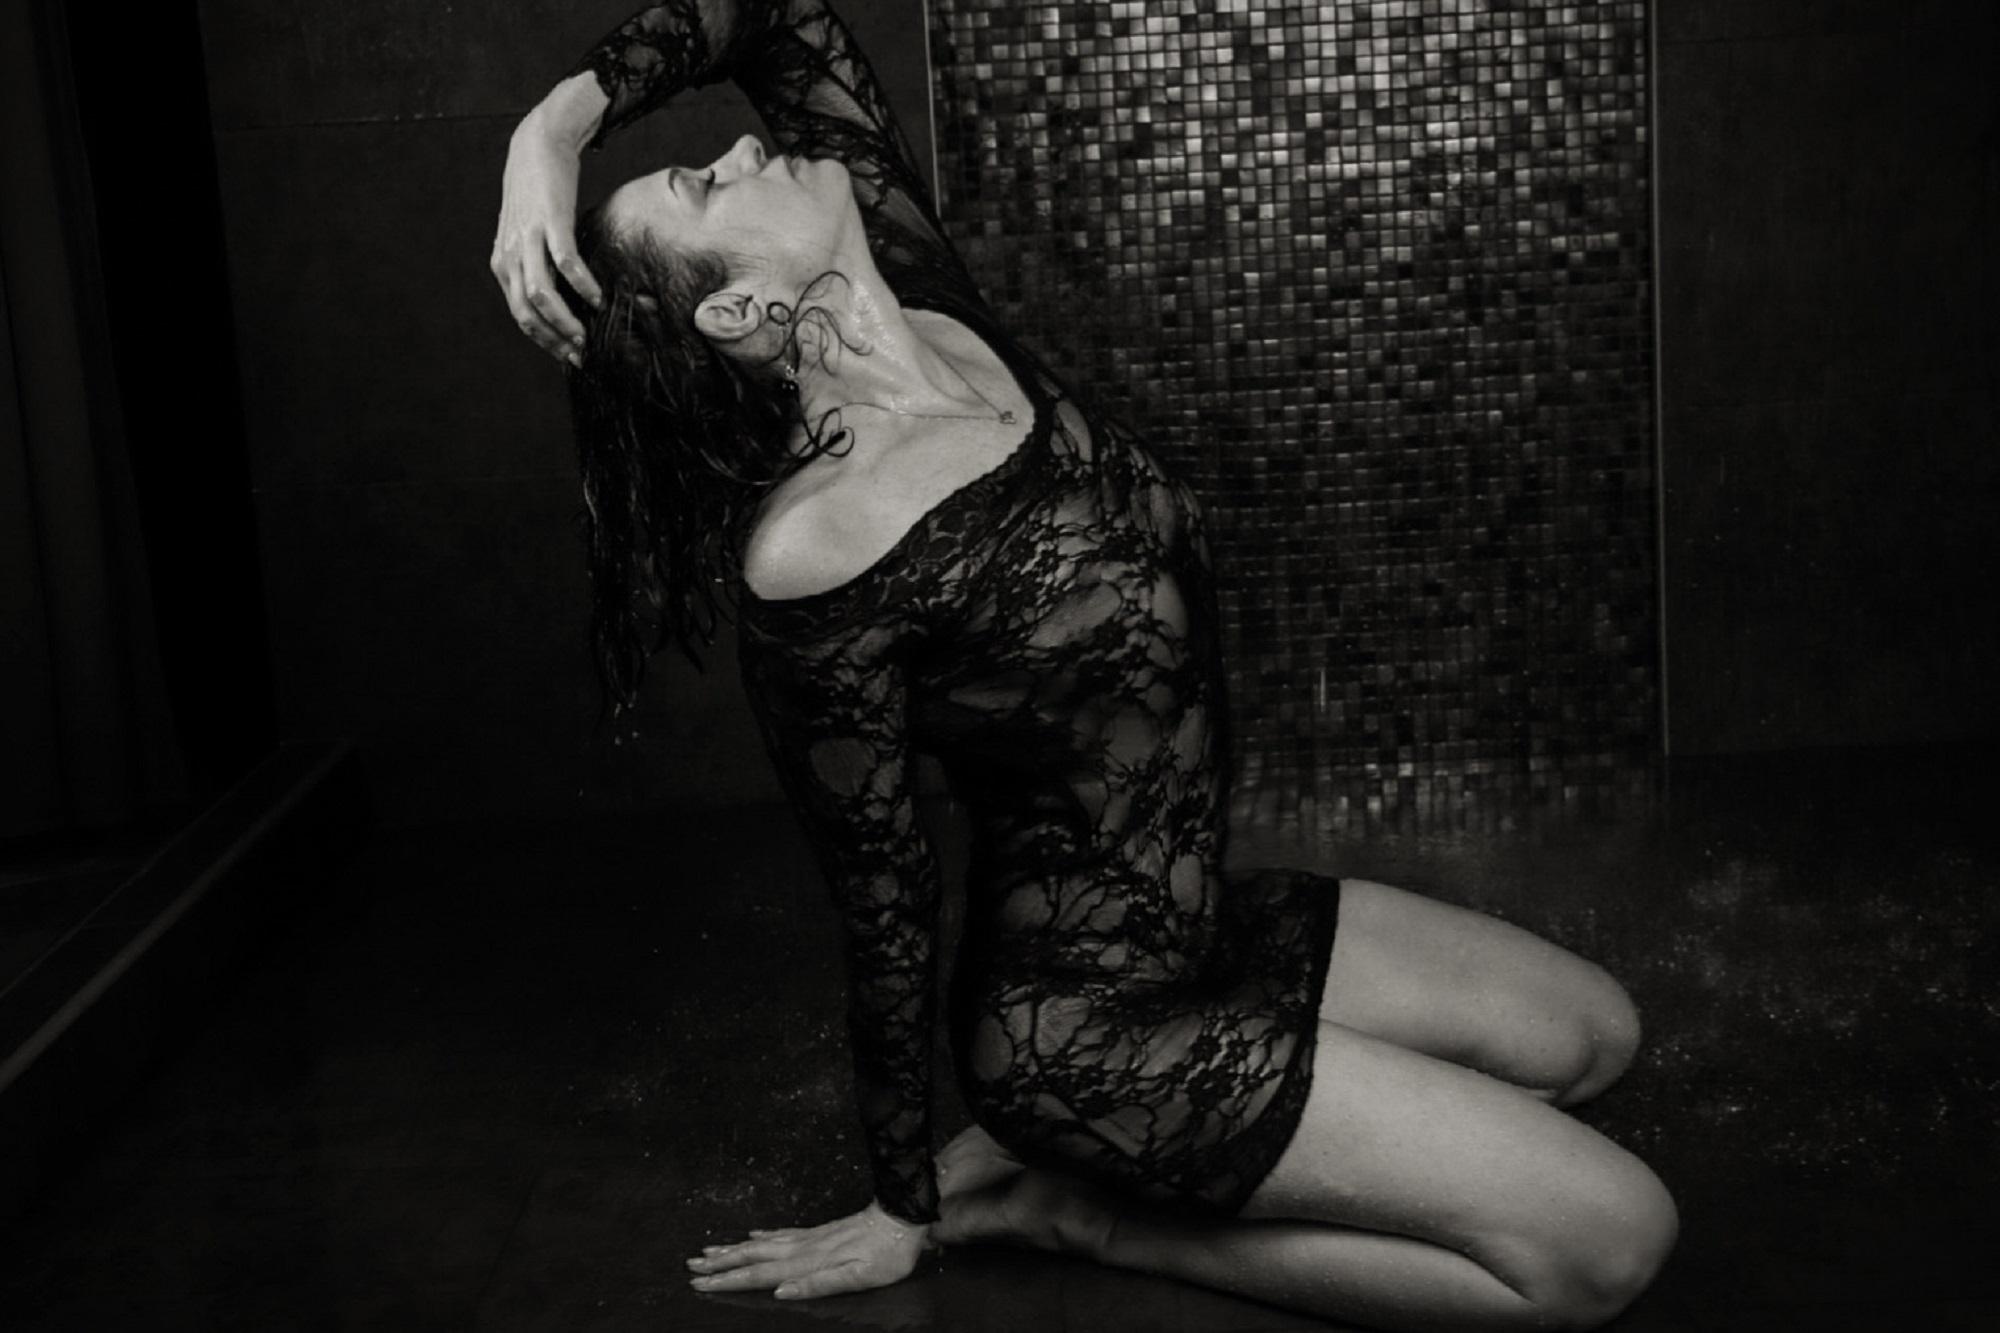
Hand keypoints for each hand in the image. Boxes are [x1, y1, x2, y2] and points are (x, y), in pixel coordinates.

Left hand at [491, 104, 603, 366]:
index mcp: (504, 263)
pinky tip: (597, 298)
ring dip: (565, 322)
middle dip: (554, 340)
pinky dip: (582, 285)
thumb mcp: (527, 235)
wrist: (537, 145)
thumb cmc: (538, 193)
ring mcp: (529, 239)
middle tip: (581, 354)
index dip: (544, 341)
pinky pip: (566, 264)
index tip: (570, 355)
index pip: (520, 315)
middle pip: (527, 313)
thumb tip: (559, 297)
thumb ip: (535, 265)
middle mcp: (510, 255)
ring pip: (542, 296)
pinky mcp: (551, 222)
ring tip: (587, 335)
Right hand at [686, 1201, 933, 1299]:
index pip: (760, 1274)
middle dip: (721, 1264)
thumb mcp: (859, 1277)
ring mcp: (810, 1237)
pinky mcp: (820, 1232)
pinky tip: (753, 1233)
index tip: (701, 1283)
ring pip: (763, 1243)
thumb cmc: (886, 1254)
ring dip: (734, 1248)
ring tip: (709, 1250)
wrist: (903, 1217)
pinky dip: (763, 1235)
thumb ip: (819, 1284)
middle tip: (691, 1267)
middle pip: (753, 1256)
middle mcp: (804, 1248)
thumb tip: (782, 1291)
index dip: (729, 1280)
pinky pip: (782, 1233)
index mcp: (809, 1262)